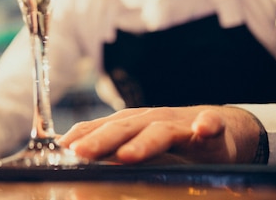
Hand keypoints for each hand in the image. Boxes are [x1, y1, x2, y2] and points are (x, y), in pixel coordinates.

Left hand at [57, 105, 261, 163]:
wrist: (213, 126)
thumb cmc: (166, 138)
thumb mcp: (133, 140)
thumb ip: (104, 147)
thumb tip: (64, 146)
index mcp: (130, 123)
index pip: (101, 127)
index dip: (81, 136)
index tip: (61, 148)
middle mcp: (151, 120)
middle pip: (124, 129)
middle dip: (101, 141)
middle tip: (81, 153)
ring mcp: (180, 125)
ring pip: (160, 132)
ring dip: (144, 142)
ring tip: (127, 155)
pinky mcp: (211, 130)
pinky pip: (211, 126)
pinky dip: (207, 126)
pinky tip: (204, 128)